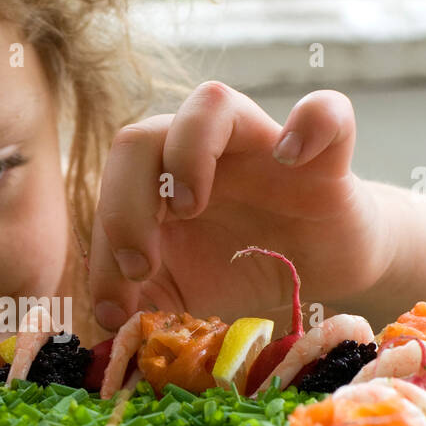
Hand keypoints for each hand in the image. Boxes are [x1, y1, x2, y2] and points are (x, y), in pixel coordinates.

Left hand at [88, 82, 395, 329]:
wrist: (320, 268)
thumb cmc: (240, 269)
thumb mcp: (181, 296)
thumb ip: (141, 303)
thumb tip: (109, 321)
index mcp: (156, 182)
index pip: (108, 194)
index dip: (101, 250)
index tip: (114, 308)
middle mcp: (199, 151)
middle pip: (139, 139)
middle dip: (124, 205)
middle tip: (140, 266)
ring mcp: (259, 143)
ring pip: (209, 104)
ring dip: (187, 152)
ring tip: (189, 206)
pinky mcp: (325, 156)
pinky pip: (324, 111)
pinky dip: (310, 122)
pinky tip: (291, 156)